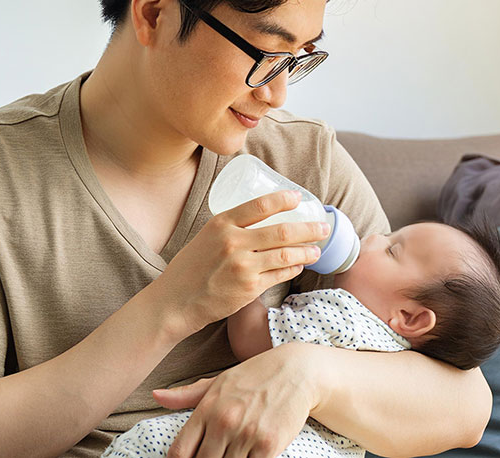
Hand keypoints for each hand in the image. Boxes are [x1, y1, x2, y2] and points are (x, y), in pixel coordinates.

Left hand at [152, 343, 318, 457]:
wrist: (296, 371)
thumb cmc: (254, 376)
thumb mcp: (219, 381)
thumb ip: (186, 395)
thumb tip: (156, 395)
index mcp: (207, 408)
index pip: (179, 452)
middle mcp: (224, 422)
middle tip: (216, 455)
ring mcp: (246, 435)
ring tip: (233, 453)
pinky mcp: (269, 445)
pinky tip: (249, 455)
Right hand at [156, 190, 329, 336]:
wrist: (176, 301)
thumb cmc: (191, 268)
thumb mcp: (206, 236)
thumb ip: (232, 228)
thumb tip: (264, 219)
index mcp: (221, 223)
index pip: (260, 205)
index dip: (284, 199)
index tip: (299, 197)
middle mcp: (233, 242)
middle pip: (282, 231)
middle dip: (309, 228)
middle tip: (323, 227)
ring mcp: (242, 266)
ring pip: (286, 254)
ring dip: (307, 251)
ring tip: (317, 249)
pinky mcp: (249, 288)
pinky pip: (280, 274)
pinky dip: (293, 268)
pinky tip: (299, 265)